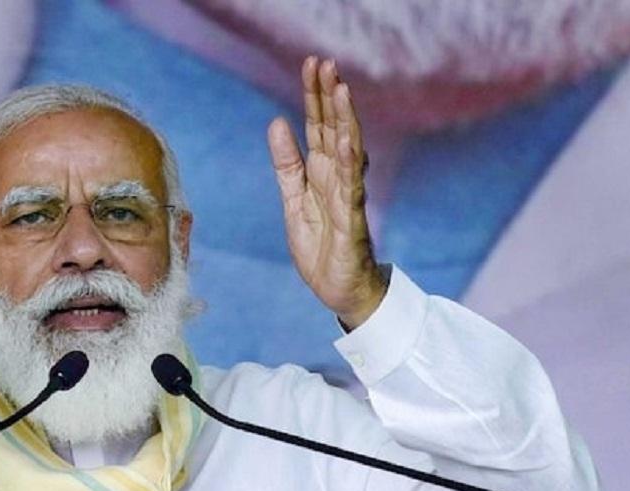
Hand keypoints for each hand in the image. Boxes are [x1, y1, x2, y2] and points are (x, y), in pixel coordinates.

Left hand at [267, 57, 386, 328]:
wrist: (339, 288)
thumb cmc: (321, 244)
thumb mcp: (293, 199)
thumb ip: (287, 163)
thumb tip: (277, 122)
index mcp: (322, 172)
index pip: (318, 126)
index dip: (314, 96)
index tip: (311, 65)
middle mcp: (338, 177)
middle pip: (334, 129)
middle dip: (329, 97)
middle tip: (324, 63)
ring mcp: (348, 196)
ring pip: (348, 150)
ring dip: (344, 120)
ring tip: (340, 90)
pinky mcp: (353, 220)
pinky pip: (352, 188)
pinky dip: (350, 164)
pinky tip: (348, 142)